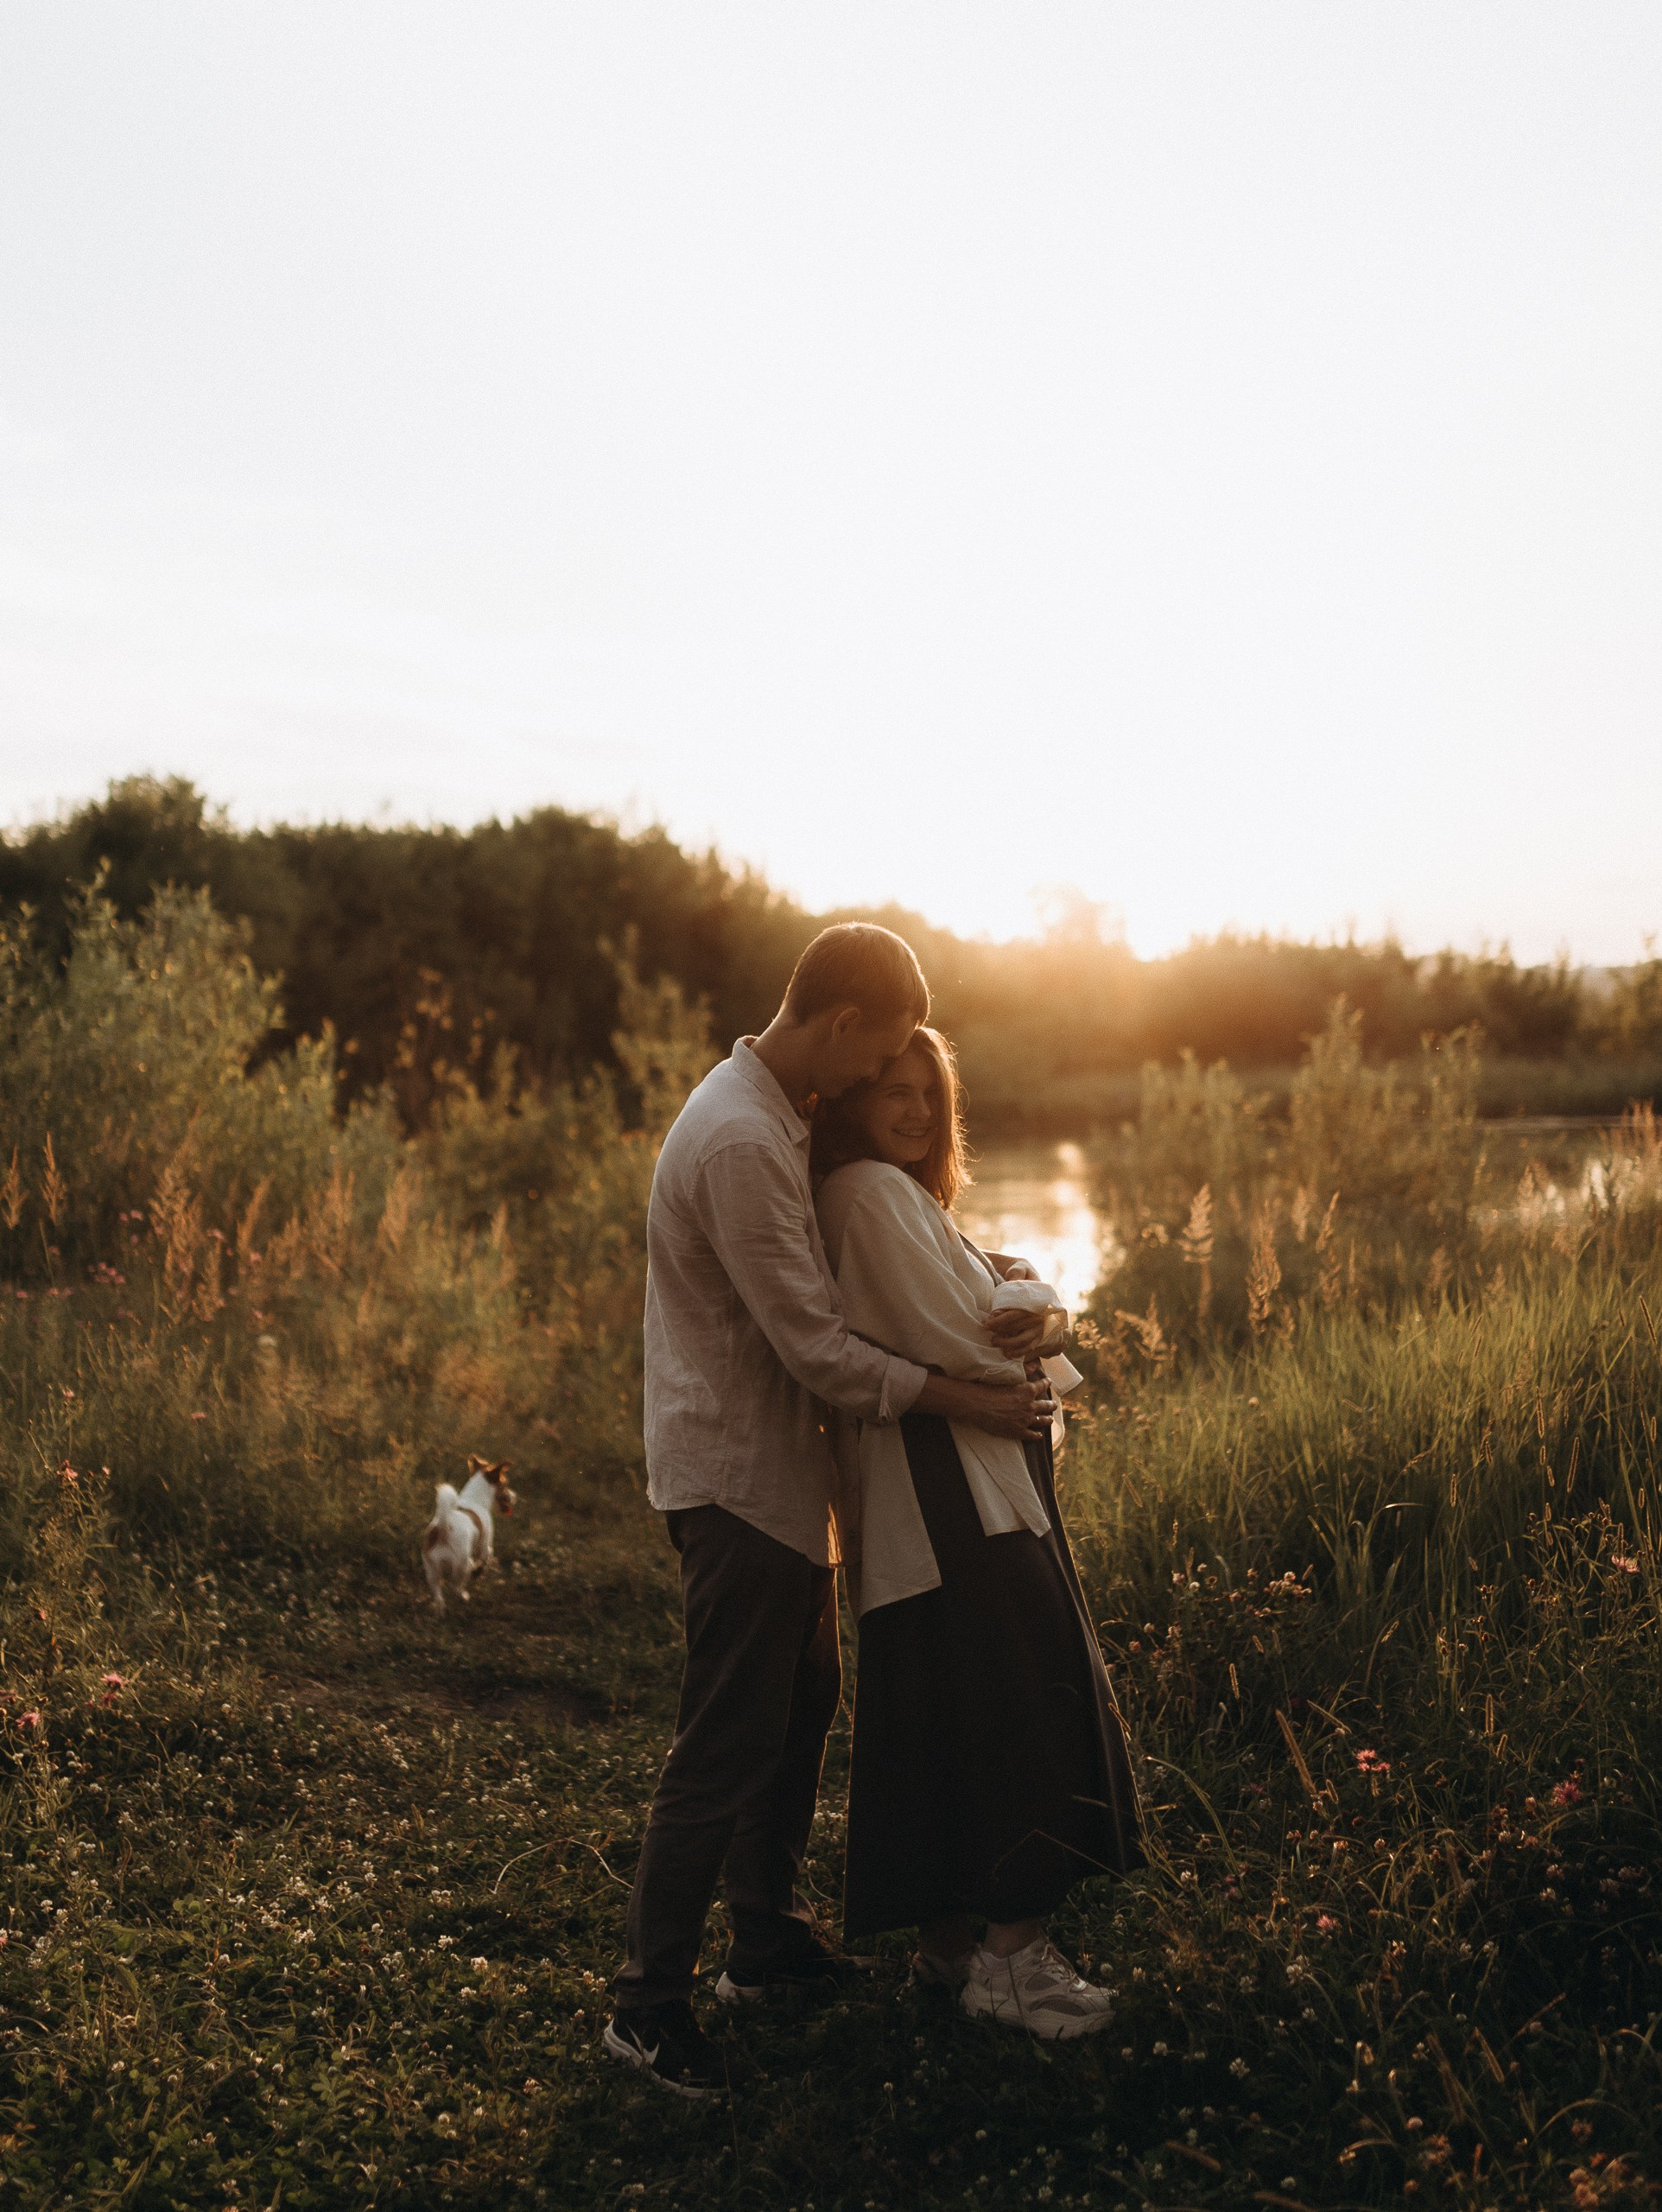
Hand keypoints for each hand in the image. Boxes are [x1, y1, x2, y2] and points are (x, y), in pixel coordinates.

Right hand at [912, 1371, 1055, 1437]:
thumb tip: (1034, 1366)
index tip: (1049, 1382)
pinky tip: (1039, 1435)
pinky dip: (1037, 1435)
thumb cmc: (989, 1387)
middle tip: (1054, 1404)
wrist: (977, 1405)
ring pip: (1041, 1420)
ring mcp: (1025, 1420)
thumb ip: (1023, 1370)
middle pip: (1045, 1405)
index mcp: (1028, 1390)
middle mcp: (1030, 1405)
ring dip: (1047, 1419)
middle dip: (1050, 1404)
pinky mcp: (1018, 1432)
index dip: (1046, 1383)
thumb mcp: (1007, 1375)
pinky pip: (1032, 1435)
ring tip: (1050, 1419)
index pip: (1042, 1386)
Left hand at [986, 1307, 1057, 1359]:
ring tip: (996, 1344)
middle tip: (990, 1337)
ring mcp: (1039, 1331)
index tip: (985, 1325)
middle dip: (999, 1333)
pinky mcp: (1040, 1340)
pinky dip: (1017, 1353)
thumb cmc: (1030, 1307)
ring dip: (1007, 1344)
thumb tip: (993, 1314)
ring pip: (1022, 1341)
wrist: (1051, 1314)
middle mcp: (1036, 1320)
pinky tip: (1008, 1353)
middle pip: (1015, 1328)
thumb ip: (1008, 1307)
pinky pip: (1028, 1350)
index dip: (997, 1321)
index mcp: (1031, 1309)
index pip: (1011, 1315)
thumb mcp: (1021, 1304)